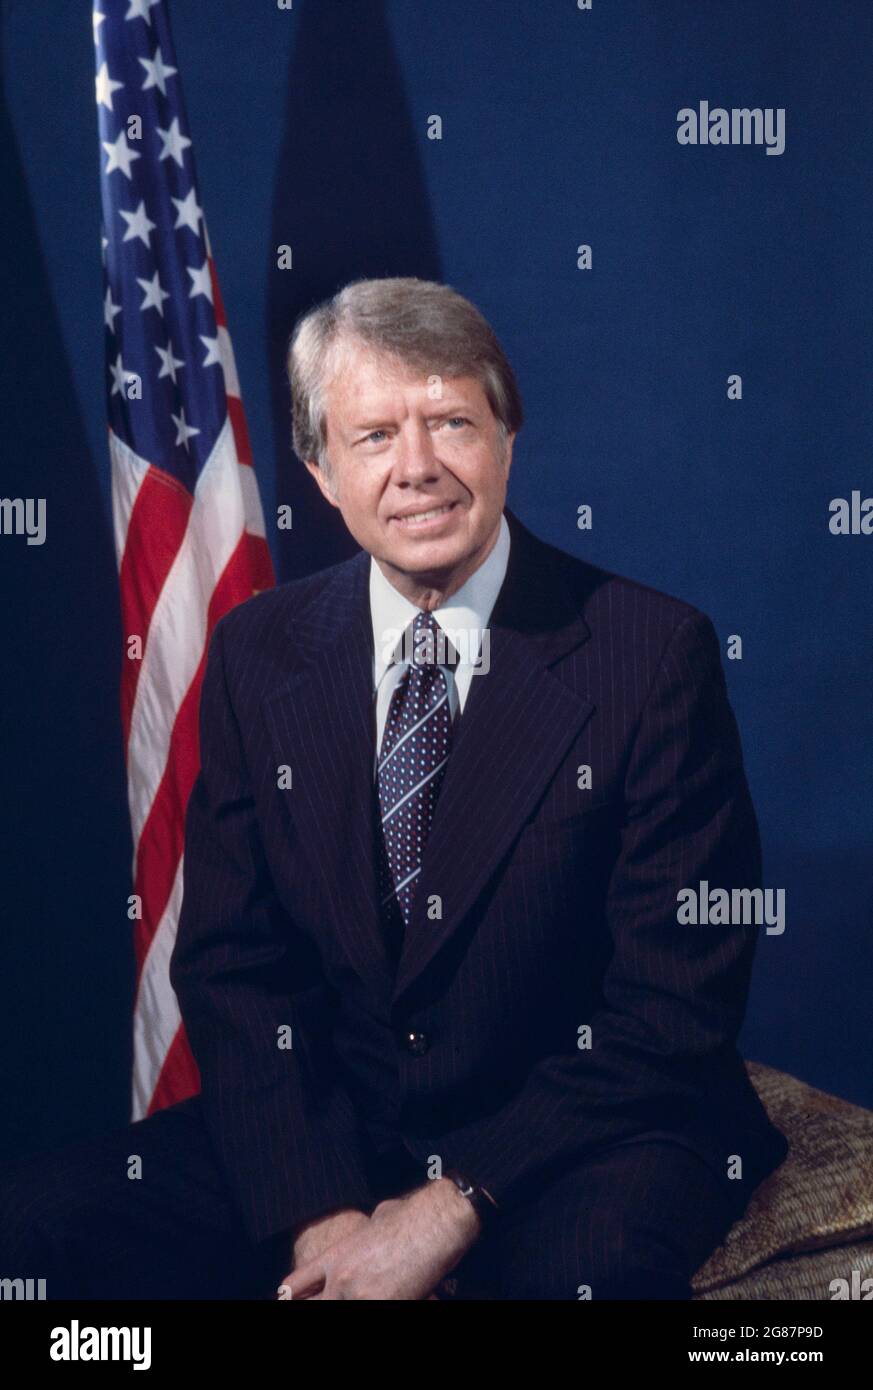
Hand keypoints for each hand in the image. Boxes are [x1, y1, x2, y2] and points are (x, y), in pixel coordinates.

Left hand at [277, 1178, 481, 1299]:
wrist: (434, 1221)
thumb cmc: (411, 1214)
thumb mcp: (377, 1219)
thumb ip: (364, 1235)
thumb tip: (375, 1225)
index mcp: (335, 1256)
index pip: (296, 1285)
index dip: (290, 1296)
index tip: (288, 1299)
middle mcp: (340, 1279)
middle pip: (315, 1306)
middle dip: (323, 1303)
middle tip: (336, 1298)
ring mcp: (359, 1296)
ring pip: (340, 1310)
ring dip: (354, 1302)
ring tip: (373, 1294)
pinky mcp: (384, 1305)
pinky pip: (374, 1310)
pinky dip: (383, 1303)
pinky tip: (394, 1298)